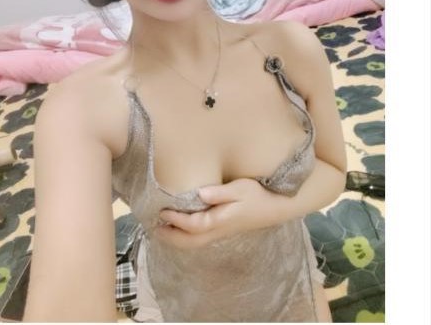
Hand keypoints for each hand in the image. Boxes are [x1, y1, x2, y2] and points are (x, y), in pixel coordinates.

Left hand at [154, 178, 279, 248]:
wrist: (276, 208)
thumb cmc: (258, 194)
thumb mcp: (241, 188)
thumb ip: (220, 192)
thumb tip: (201, 194)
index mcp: (221, 220)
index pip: (193, 225)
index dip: (176, 220)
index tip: (162, 212)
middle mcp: (219, 230)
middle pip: (191, 241)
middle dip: (172, 237)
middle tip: (154, 229)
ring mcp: (222, 233)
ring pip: (195, 243)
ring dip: (177, 239)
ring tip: (163, 231)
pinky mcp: (224, 230)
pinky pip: (201, 239)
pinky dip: (187, 238)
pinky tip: (181, 229)